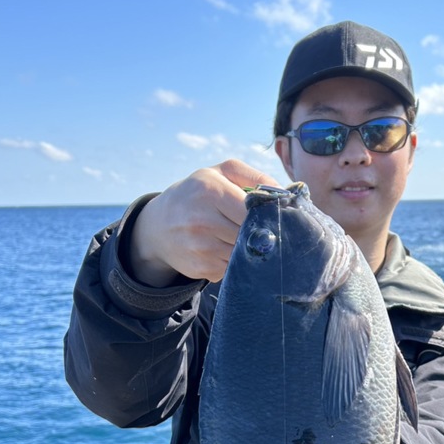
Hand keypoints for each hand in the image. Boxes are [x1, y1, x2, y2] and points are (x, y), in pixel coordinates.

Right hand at [128, 160, 280, 285]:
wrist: (159, 225)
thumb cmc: (198, 194)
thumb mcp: (221, 173)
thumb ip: (254, 176)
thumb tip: (285, 194)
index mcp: (210, 191)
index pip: (254, 210)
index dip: (268, 215)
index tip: (274, 216)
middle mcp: (202, 220)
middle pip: (251, 234)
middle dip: (260, 233)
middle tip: (262, 230)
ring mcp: (200, 247)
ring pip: (244, 254)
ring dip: (248, 249)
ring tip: (239, 238)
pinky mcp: (200, 269)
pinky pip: (232, 270)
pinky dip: (234, 264)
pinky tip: (223, 251)